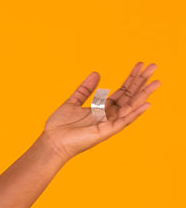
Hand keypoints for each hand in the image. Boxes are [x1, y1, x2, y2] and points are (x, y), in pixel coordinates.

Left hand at [40, 62, 159, 162]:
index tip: (140, 65)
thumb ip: (85, 89)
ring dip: (143, 95)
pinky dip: (135, 113)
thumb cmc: (59, 126)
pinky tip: (146, 104)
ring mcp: (108, 124)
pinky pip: (123, 121)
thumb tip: (96, 73)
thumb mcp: (72, 102)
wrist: (51, 142)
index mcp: (101, 109)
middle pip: (129, 97)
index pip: (122, 92)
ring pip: (130, 107)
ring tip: (156, 82)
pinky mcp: (106, 132)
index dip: (131, 78)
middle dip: (141, 82)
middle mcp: (108, 116)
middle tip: (154, 66)